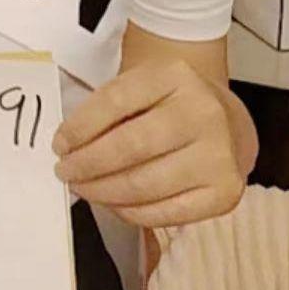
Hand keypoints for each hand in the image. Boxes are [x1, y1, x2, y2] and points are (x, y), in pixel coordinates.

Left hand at [50, 58, 247, 227]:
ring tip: (85, 188)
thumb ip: (109, 109)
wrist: (228, 122)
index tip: (60, 144)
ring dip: (103, 192)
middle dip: (87, 164)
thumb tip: (69, 147)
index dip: (80, 127)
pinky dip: (130, 212)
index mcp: (177, 76)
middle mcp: (203, 113)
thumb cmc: (174, 105)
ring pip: (144, 184)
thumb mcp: (144, 86)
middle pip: (130, 146)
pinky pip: (165, 213)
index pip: (116, 101)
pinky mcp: (224, 192)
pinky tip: (114, 203)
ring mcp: (218, 156)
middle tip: (65, 172)